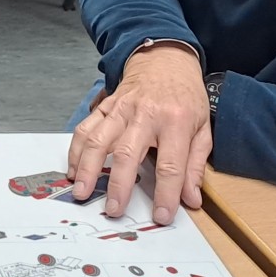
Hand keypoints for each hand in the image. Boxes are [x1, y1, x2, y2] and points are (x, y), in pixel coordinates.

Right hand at [64, 44, 210, 224]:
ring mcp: (121, 109)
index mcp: (176, 122)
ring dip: (87, 169)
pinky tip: (72, 170)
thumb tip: (191, 199)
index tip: (161, 216)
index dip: (166, 193)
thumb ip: (196, 165)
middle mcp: (146, 115)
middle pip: (128, 153)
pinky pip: (86, 129)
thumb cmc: (186, 97)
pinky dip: (76, 150)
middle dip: (119, 185)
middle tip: (113, 210)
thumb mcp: (203, 128)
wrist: (164, 60)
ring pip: (99, 140)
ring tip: (81, 192)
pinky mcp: (105, 107)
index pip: (171, 165)